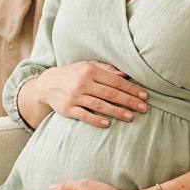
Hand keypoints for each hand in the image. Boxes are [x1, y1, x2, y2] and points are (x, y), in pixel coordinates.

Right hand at [31, 60, 147, 127]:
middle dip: (129, 101)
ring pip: (100, 105)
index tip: (144, 96)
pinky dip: (96, 119)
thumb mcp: (87, 66)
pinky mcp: (67, 109)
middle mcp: (82, 83)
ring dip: (117, 112)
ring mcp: (74, 97)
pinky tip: (108, 124)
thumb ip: (106, 69)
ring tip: (131, 117)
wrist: (46, 84)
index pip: (115, 81)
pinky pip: (84, 115)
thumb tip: (126, 74)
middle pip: (110, 93)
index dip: (131, 89)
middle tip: (143, 108)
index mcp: (89, 70)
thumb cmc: (72, 74)